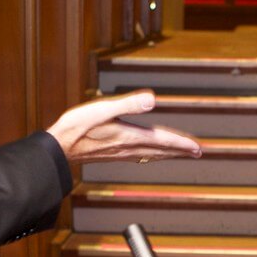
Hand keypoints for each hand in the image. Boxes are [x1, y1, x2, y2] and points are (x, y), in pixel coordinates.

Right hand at [45, 89, 201, 167]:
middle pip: (161, 151)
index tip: (197, 147)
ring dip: (168, 154)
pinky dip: (152, 155)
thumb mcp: (102, 109)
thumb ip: (128, 104)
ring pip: (151, 155)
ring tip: (180, 154)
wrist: (58, 148)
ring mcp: (120, 152)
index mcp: (129, 136)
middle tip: (197, 153)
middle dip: (180, 151)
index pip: (162, 140)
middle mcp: (128, 147)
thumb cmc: (76, 127)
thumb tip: (152, 99)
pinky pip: (139, 156)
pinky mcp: (112, 154)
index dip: (181, 143)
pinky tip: (150, 155)